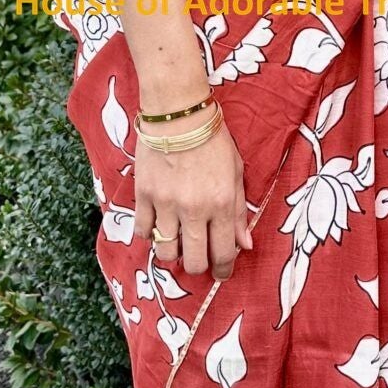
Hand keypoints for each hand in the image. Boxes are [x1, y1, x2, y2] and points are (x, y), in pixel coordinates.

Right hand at [134, 114, 253, 281]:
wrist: (179, 114)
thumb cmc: (213, 141)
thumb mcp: (236, 173)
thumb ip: (239, 212)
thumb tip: (244, 245)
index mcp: (221, 204)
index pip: (223, 253)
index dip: (223, 270)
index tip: (221, 273)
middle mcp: (194, 209)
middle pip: (194, 261)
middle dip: (199, 267)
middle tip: (199, 259)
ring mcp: (166, 203)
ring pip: (166, 252)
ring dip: (173, 254)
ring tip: (177, 244)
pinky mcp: (143, 195)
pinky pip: (142, 231)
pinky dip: (150, 235)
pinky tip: (157, 226)